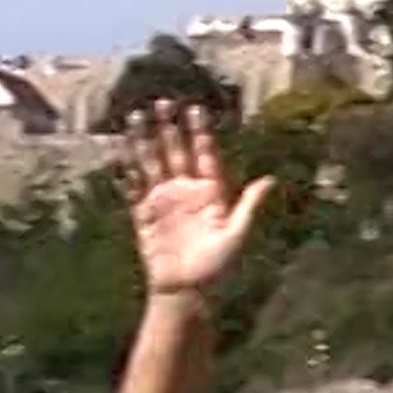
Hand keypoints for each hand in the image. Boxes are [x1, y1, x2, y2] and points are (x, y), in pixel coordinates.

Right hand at [120, 100, 272, 293]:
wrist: (185, 291)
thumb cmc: (215, 267)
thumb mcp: (236, 235)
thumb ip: (249, 205)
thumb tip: (271, 180)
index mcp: (210, 192)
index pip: (204, 154)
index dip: (200, 132)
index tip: (196, 109)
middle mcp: (185, 191)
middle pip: (175, 151)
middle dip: (169, 127)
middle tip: (163, 102)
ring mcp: (163, 200)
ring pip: (151, 162)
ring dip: (144, 140)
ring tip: (136, 117)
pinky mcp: (143, 214)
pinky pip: (133, 188)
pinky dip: (126, 171)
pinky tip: (120, 152)